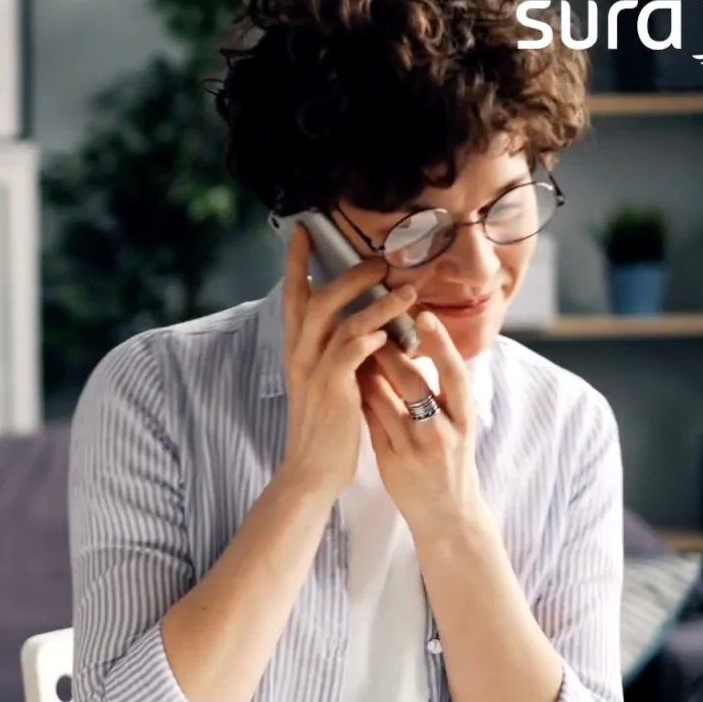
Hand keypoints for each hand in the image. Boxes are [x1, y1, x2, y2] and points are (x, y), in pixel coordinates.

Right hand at [277, 225, 419, 499]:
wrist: (312, 470)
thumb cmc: (325, 427)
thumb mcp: (324, 382)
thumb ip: (337, 351)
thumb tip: (360, 325)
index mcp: (298, 351)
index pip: (295, 297)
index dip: (297, 263)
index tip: (302, 231)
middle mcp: (301, 355)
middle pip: (318, 299)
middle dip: (348, 275)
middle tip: (378, 260)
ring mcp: (314, 372)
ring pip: (341, 322)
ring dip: (376, 304)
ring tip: (407, 292)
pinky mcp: (332, 390)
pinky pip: (350, 354)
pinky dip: (370, 338)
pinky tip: (390, 332)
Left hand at [358, 311, 487, 534]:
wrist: (448, 515)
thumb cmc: (450, 463)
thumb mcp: (456, 427)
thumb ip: (439, 396)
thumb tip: (414, 354)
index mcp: (465, 418)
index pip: (456, 374)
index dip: (442, 345)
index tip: (425, 316)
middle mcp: (444, 432)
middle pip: (417, 384)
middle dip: (394, 353)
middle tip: (375, 324)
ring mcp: (417, 448)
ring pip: (388, 402)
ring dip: (369, 372)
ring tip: (355, 347)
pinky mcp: (394, 462)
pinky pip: (373, 423)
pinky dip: (362, 400)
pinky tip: (348, 382)